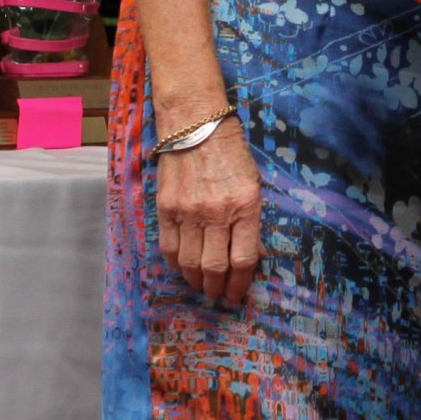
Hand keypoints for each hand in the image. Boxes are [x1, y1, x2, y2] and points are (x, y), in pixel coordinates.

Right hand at [156, 120, 261, 304]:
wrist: (196, 124)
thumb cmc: (232, 152)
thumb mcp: (254, 184)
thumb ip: (252, 221)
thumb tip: (253, 255)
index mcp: (245, 206)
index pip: (242, 260)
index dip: (240, 284)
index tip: (238, 295)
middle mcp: (216, 212)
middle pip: (214, 268)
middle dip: (217, 289)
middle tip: (219, 295)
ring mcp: (188, 211)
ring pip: (189, 263)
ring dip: (196, 281)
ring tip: (202, 286)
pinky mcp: (166, 208)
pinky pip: (169, 247)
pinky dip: (176, 264)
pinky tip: (183, 268)